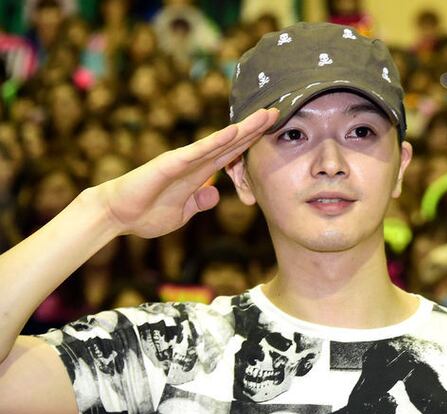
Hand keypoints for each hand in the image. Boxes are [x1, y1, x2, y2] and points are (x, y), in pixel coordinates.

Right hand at [95, 108, 277, 237]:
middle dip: (254, 129)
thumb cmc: (145, 214)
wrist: (116, 216)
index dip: (251, 142)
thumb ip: (200, 202)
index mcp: (199, 174)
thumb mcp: (183, 212)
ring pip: (219, 142)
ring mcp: (183, 161)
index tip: (271, 132)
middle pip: (230, 142)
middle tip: (277, 113)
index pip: (231, 154)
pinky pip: (196, 152)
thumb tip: (215, 195)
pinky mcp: (169, 164)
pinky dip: (215, 142)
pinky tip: (233, 132)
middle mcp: (194, 162)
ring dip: (243, 129)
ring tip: (264, 116)